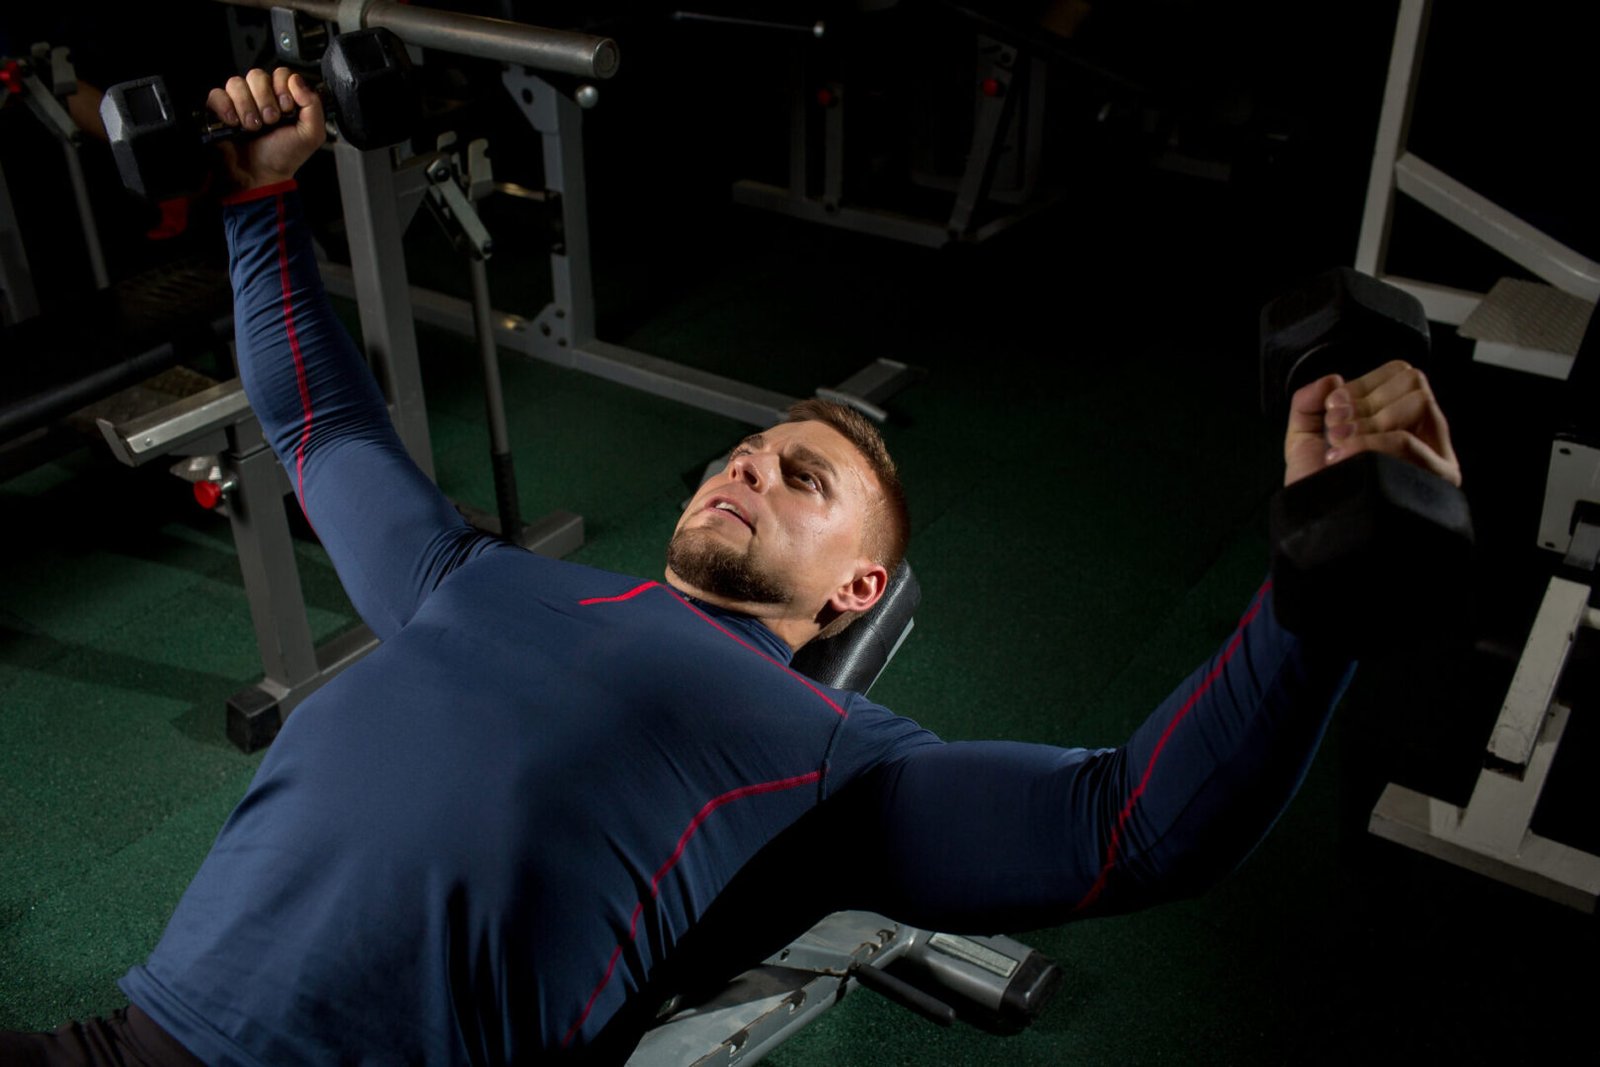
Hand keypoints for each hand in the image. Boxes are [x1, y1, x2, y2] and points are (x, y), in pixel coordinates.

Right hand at [205, 67, 325, 191]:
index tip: (287, 108)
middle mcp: (260, 97)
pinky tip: (235, 124)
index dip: (283, 87)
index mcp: (282, 98)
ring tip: (253, 127)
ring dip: (247, 106)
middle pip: (257, 75)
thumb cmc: (283, 157)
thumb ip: (313, 104)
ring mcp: (238, 102)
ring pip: (236, 83)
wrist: (259, 176)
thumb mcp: (311, 134)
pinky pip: (217, 94)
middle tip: (270, 121)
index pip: (280, 73)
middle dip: (265, 99)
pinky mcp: (219, 110)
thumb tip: (297, 79)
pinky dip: (226, 108)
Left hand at [1283, 360, 1461, 488]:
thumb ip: (1308, 401)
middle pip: (1414, 380)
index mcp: (1399, 421)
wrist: (1315, 530)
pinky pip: (1408, 440)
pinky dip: (1369, 443)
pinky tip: (1343, 459)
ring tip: (1341, 445)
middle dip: (1365, 400)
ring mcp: (1435, 456)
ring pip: (1419, 402)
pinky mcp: (1436, 478)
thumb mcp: (1303, 439)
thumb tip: (1332, 378)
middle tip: (1336, 429)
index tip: (1333, 407)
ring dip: (1370, 420)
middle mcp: (1424, 435)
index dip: (1362, 383)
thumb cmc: (1315, 489)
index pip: (1400, 373)